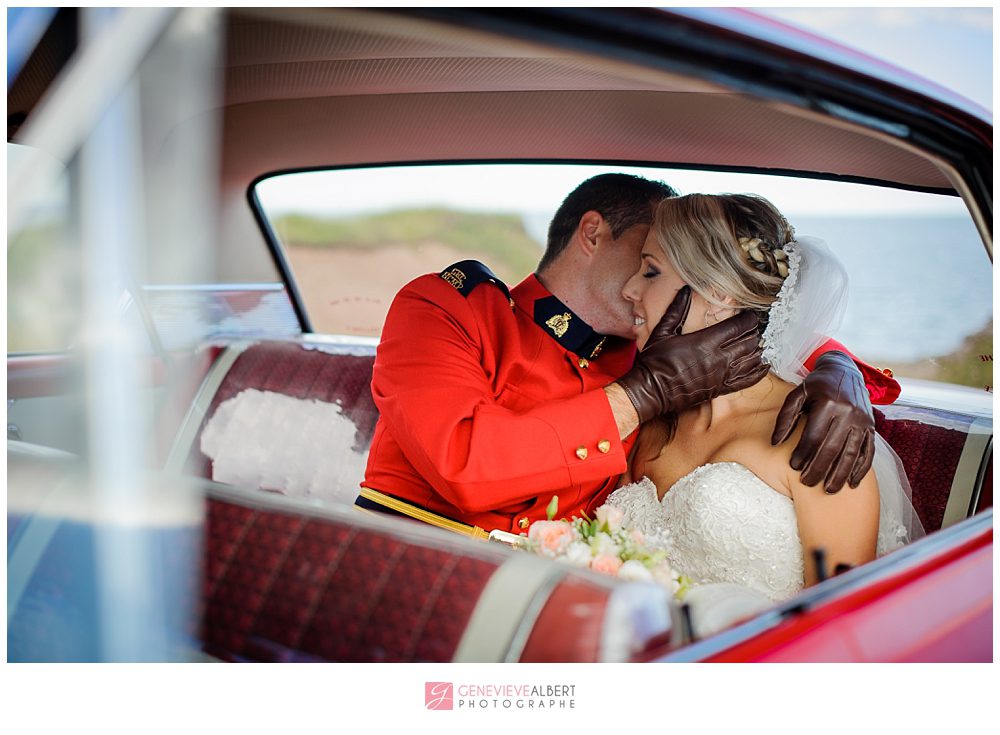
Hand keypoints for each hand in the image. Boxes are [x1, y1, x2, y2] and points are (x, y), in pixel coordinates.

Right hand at [617, 286, 768, 423]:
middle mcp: (718, 358)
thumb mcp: (663, 331)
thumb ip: (677, 309)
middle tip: (758, 327)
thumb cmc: (655, 361)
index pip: (737, 326)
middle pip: (748, 342)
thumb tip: (685, 289)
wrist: (651, 390)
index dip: (749, 319)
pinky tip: (764, 366)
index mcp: (705, 341)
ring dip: (758, 350)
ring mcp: (721, 375)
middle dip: (755, 333)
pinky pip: (746, 381)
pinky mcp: (720, 389)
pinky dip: (758, 373)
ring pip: (750, 360)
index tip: (753, 314)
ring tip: (760, 343)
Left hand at [772, 350, 874, 492]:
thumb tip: (774, 442)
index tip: (793, 467)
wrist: (845, 370)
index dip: (803, 453)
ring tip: (829, 491)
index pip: (813, 436)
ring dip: (840, 475)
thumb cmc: (816, 385)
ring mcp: (863, 421)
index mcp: (828, 404)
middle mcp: (849, 413)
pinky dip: (861, 469)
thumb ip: (785, 417)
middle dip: (819, 469)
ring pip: (851, 453)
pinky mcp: (872, 427)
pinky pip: (868, 451)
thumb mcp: (797, 395)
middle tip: (807, 483)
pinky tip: (852, 483)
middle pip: (832, 448)